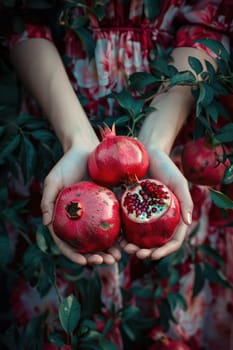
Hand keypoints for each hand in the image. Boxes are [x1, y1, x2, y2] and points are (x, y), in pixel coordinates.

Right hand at [40, 145, 121, 264]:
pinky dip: (120, 234)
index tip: (84, 262)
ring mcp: (95, 214)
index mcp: (65, 217)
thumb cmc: (67, 164)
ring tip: (119, 257)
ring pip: (102, 238)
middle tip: (107, 261)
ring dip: (110, 250)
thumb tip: (47, 223)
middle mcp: (80, 219)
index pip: (66, 242)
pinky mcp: (109, 205)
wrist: (86, 149)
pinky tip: (128, 240)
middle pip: (86, 244)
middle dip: (95, 257)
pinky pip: (115, 222)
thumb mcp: (53, 180)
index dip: (73, 254)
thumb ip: (47, 200)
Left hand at [120, 148, 192, 259]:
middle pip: (156, 243)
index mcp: (175, 217)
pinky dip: (124, 234)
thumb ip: (185, 200)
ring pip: (141, 238)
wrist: (147, 153)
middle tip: (135, 253)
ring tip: (123, 248)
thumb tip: (188, 222)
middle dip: (147, 252)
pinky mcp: (133, 209)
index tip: (152, 255)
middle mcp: (161, 219)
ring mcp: (146, 215)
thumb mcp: (178, 181)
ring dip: (134, 246)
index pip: (174, 240)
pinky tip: (116, 238)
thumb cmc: (166, 166)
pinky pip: (129, 225)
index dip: (164, 251)